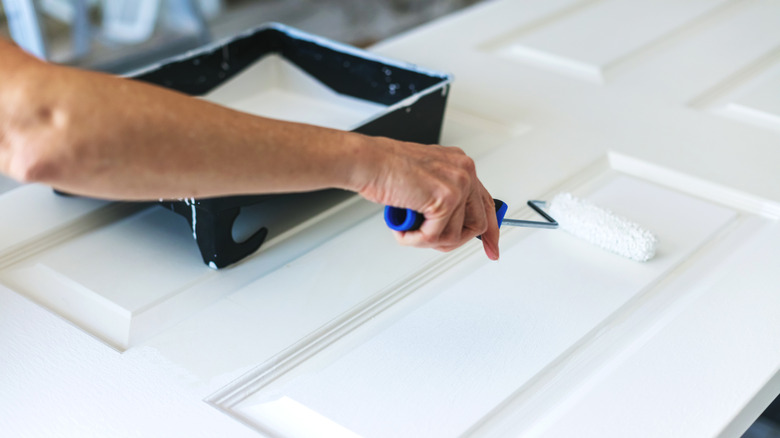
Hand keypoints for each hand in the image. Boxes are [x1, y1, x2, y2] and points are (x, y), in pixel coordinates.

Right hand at [355, 138, 499, 259]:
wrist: (368, 162)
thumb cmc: (386, 170)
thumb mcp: (424, 180)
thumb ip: (443, 198)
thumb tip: (450, 225)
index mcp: (460, 165)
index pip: (486, 203)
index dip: (491, 230)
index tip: (491, 248)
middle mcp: (464, 171)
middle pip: (476, 224)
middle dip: (453, 241)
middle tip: (431, 242)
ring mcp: (457, 184)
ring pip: (454, 235)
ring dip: (427, 240)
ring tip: (407, 230)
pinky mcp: (445, 199)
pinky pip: (436, 236)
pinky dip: (415, 240)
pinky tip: (402, 229)